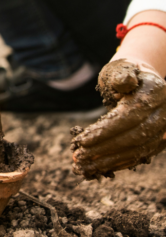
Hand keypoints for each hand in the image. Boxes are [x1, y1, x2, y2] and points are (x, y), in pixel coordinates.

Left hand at [71, 59, 165, 179]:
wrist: (141, 82)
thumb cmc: (123, 74)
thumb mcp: (120, 69)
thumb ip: (121, 76)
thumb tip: (125, 83)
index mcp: (155, 92)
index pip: (130, 117)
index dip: (105, 130)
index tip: (81, 140)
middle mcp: (164, 113)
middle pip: (134, 137)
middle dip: (104, 149)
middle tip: (79, 157)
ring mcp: (164, 129)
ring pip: (137, 150)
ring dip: (108, 161)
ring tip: (83, 166)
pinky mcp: (159, 141)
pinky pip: (139, 155)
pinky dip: (118, 163)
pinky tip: (99, 168)